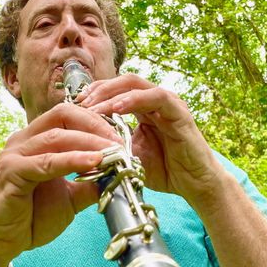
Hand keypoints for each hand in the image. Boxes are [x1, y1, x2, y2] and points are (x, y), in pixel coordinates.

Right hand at [0, 103, 121, 266]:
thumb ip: (90, 184)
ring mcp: (14, 154)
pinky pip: (46, 162)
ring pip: (56, 136)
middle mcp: (22, 141)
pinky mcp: (10, 172)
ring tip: (114, 152)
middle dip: (96, 126)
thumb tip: (118, 175)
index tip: (121, 138)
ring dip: (89, 142)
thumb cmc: (29, 219)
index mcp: (35, 141)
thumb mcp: (70, 199)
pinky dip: (72, 160)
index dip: (96, 122)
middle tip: (121, 142)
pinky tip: (94, 163)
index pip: (68, 116)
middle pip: (63, 115)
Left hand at [77, 74, 225, 207]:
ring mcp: (168, 104)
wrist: (194, 185)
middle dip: (98, 89)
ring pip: (135, 85)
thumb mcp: (129, 157)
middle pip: (122, 81)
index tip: (72, 105)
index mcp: (143, 109)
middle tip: (78, 102)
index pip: (115, 90)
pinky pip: (155, 97)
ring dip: (110, 93)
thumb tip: (78, 150)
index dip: (94, 94)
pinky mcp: (179, 111)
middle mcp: (155, 101)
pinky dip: (133, 100)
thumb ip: (110, 147)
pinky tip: (116, 108)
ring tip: (91, 105)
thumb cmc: (165, 171)